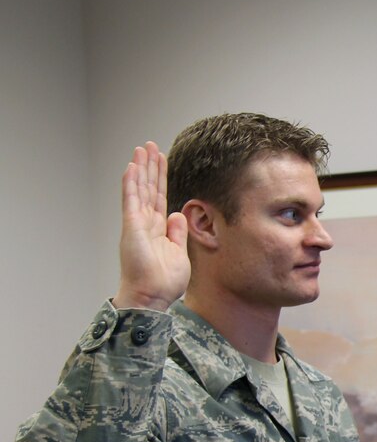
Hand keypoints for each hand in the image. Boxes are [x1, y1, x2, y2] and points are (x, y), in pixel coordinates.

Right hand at [114, 142, 189, 310]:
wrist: (153, 296)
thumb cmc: (164, 281)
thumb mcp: (179, 252)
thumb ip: (177, 232)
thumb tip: (177, 214)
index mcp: (158, 229)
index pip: (159, 197)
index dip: (160, 178)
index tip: (161, 160)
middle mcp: (145, 223)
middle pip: (148, 188)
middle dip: (150, 166)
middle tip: (150, 146)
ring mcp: (137, 224)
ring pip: (139, 189)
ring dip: (140, 168)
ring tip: (142, 149)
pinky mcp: (132, 227)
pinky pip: (131, 201)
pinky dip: (131, 184)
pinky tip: (132, 167)